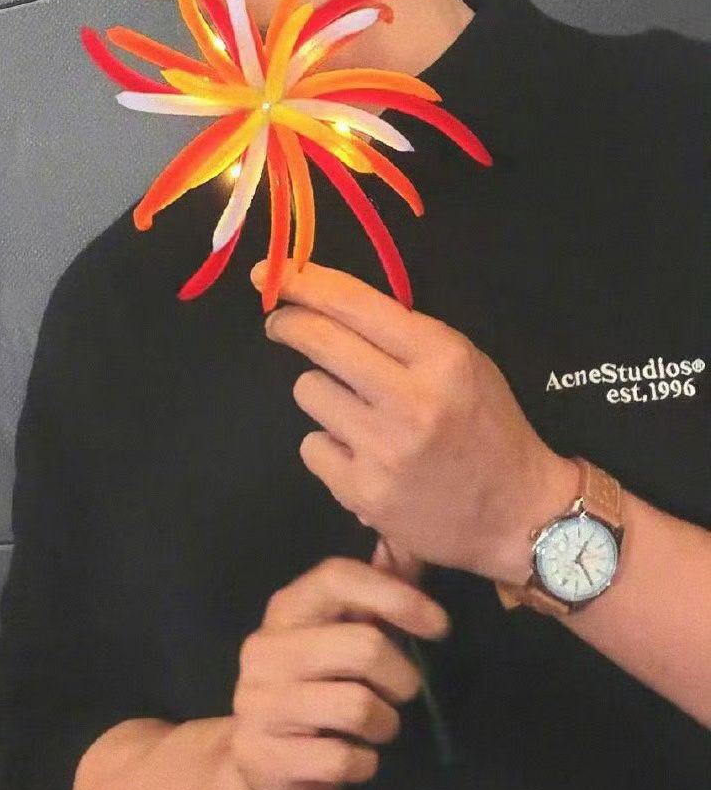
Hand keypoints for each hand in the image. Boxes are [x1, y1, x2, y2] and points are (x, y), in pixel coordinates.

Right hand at [219, 554, 449, 789]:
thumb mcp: (336, 639)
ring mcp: (259, 702)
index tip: (439, 625)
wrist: (257, 769)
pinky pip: (344, 759)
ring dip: (386, 724)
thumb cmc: (312, 693)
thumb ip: (371, 599)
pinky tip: (354, 759)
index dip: (395, 595)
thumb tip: (410, 548)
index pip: (338, 577)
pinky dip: (364, 764)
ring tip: (376, 727)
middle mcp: (266, 649)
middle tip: (401, 693)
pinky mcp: (265, 755)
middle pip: (363, 646)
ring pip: (358, 706)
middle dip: (402, 677)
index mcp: (286, 611)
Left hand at [250, 259, 575, 581]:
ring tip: (356, 411)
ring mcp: (385, 449)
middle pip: (318, 341)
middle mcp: (412, 399)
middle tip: (280, 323)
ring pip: (308, 392)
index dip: (304, 282)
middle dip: (288, 324)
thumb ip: (402, 333)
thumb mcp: (464, 362)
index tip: (271, 273)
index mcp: (441, 356)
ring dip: (322, 394)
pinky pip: (312, 446)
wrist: (519, 515)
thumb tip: (325, 302)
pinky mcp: (364, 494)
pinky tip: (360, 456)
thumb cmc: (488, 427)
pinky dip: (328, 447)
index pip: (354, 303)